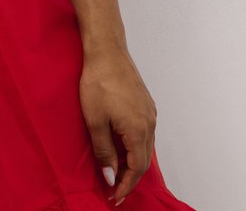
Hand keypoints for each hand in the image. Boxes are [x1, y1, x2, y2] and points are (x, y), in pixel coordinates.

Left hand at [79, 45, 156, 204]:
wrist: (107, 51)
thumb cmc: (99, 82)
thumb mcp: (95, 121)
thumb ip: (104, 151)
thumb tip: (111, 176)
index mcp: (138, 130)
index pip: (136, 169)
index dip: (126, 186)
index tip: (115, 198)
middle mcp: (150, 123)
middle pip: (144, 160)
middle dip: (130, 178)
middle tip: (115, 190)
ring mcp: (150, 111)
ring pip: (146, 146)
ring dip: (133, 162)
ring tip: (117, 171)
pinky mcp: (146, 102)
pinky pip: (145, 132)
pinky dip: (136, 146)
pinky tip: (123, 146)